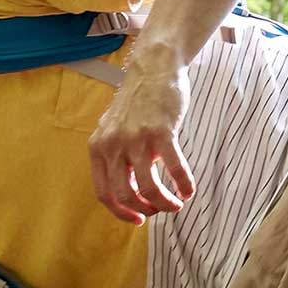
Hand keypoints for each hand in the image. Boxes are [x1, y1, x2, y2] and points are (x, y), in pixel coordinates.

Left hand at [87, 55, 191, 224]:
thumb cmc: (138, 102)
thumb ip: (116, 157)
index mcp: (99, 147)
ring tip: (177, 204)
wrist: (153, 68)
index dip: (121, 212)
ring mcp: (136, 138)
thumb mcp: (114, 130)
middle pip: (125, 195)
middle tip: (159, 210)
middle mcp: (113, 145)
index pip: (104, 193)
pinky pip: (174, 169)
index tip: (138, 219)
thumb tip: (129, 192)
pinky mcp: (161, 132)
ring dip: (165, 204)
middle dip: (145, 210)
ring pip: (148, 188)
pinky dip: (183, 185)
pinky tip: (188, 190)